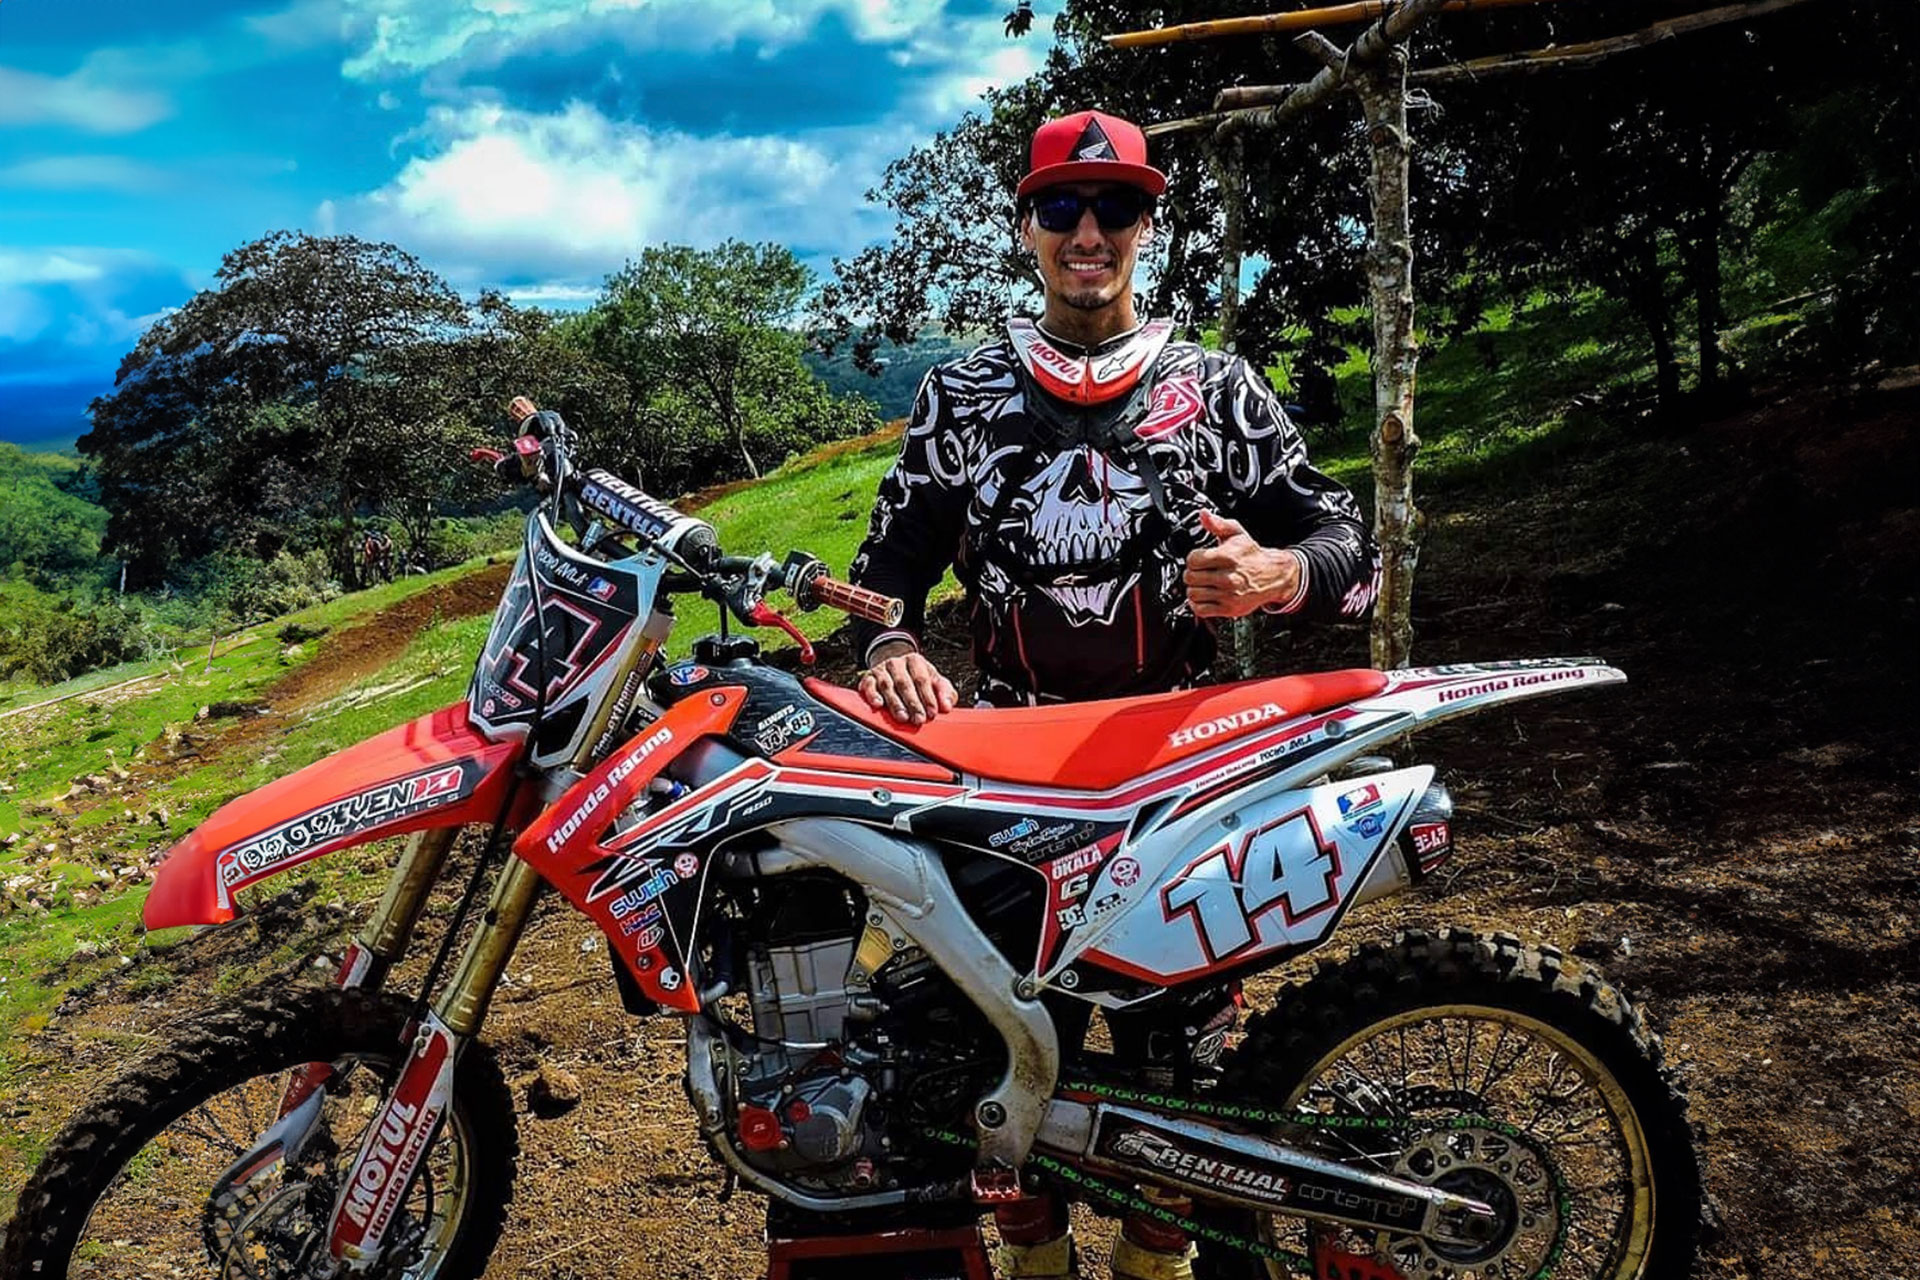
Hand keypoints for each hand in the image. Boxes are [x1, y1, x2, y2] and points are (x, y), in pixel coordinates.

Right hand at [858, 642, 957, 724]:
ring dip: (895, 703)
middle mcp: (896, 663)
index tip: (933, 712)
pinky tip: (878, 705)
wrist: (894, 668)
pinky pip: (868, 686)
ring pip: (887, 686)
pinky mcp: (868, 678)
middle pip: (904, 683)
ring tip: (903, 717)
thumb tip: (947, 706)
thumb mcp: (935, 681)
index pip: (922, 679)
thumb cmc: (917, 679)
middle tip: (919, 719)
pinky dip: (872, 695)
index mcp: (915, 661)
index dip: (928, 697)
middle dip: (913, 703)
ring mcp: (881, 670)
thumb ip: (945, 692)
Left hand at [1185, 510, 1302, 618]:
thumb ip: (1218, 524)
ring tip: (1202, 583)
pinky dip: (1197, 603)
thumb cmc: (1252, 555)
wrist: (1272, 576)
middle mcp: (1229, 577)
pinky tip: (1204, 595)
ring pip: (1193, 594)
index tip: (1198, 558)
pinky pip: (1201, 610)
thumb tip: (1204, 515)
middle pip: (1191, 577)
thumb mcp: (1237, 534)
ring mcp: (1229, 595)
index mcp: (1229, 557)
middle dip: (1192, 573)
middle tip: (1199, 571)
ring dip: (1194, 588)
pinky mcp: (1229, 609)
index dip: (1193, 558)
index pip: (1193, 560)